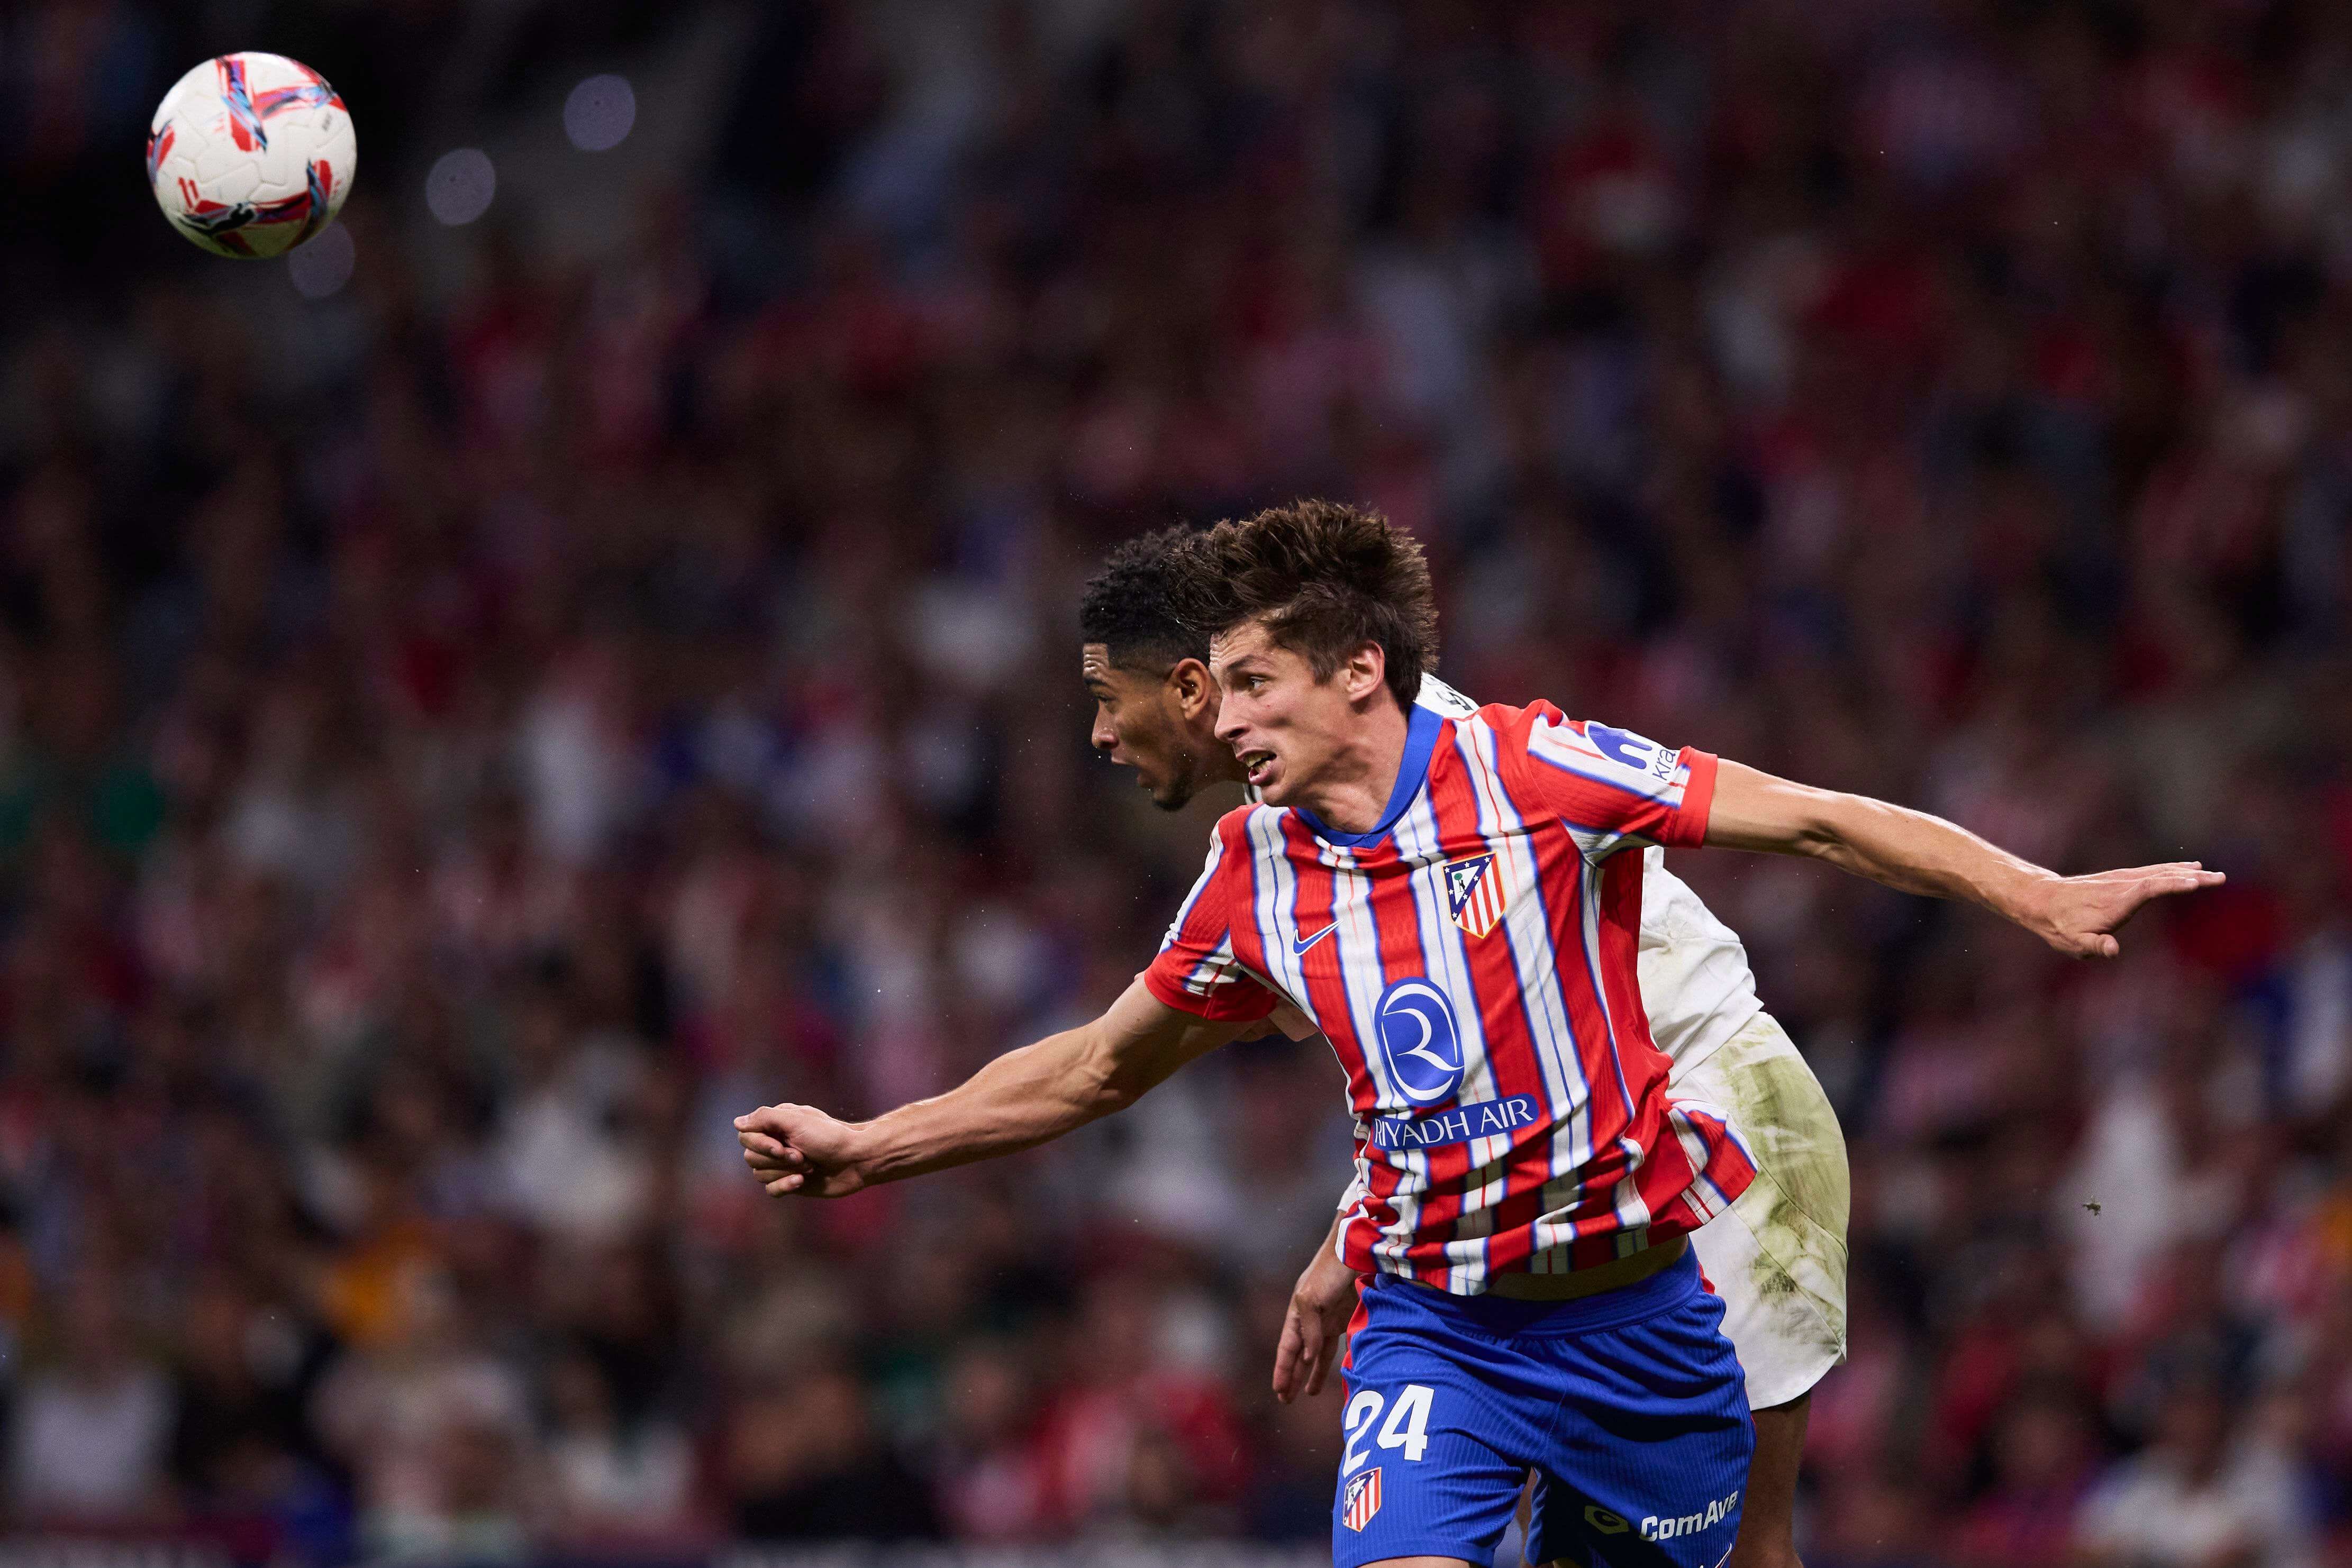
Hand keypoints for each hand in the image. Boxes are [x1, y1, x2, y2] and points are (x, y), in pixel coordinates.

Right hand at [735, 1103, 869, 1196]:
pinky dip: (785, 1186)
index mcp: (775, 1124)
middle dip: (778, 1160)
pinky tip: (802, 1181)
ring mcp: (781, 1164)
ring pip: (759, 1175)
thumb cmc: (829, 1136)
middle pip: (751, 1158)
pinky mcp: (789, 1182)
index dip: (761, 1144)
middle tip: (803, 1155)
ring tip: (809, 1165)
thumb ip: (765, 1118)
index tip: (782, 1147)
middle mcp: (775, 1143)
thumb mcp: (797, 1121)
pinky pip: (771, 1190)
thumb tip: (737, 1123)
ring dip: (785, 1172)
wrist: (856, 1159)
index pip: (746, 1136)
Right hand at [1272, 1238, 1359, 1402]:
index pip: (1287, 1347)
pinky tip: (1328, 1373)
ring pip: (1315, 1353)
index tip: (1278, 1391)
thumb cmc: (1329, 1271)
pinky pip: (1334, 1346)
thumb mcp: (1311, 1298)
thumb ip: (1310, 1329)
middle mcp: (1310, 1318)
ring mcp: (1327, 1319)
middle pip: (1298, 1353)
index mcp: (1296, 1311)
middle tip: (1285, 1400)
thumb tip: (1309, 1357)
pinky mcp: (1345, 1318)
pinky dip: (1329, 1361)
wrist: (1356, 1252)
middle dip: (1291, 1375)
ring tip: (1306, 1393)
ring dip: (1310, 1373)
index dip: (1282, 1369)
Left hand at [2015, 862, 2224, 957]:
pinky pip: (2153, 872)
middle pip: (2163, 877)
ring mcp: (2123, 879)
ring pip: (2161, 872)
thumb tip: (2112, 948)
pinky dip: (2173, 869)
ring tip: (2212, 873)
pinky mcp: (2122, 878)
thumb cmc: (2060, 926)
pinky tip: (2187, 868)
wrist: (2043, 901)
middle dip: (2192, 878)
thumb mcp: (2074, 943)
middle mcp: (2123, 885)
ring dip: (2187, 872)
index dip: (2173, 884)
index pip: (2150, 888)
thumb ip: (2095, 946)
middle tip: (2220, 878)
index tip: (2195, 881)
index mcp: (2118, 900)